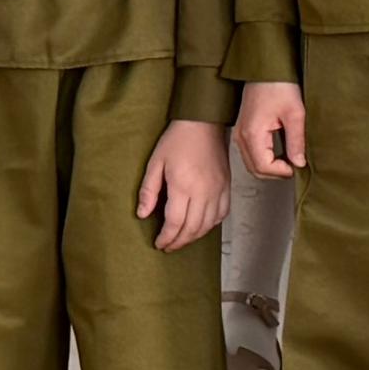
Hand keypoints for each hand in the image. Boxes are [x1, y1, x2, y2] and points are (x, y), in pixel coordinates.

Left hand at [136, 119, 230, 249]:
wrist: (203, 123)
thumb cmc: (178, 140)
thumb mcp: (155, 163)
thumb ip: (148, 191)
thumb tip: (142, 213)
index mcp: (183, 186)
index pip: (175, 223)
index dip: (166, 237)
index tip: (159, 243)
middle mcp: (203, 192)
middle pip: (192, 228)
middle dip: (179, 242)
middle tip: (168, 246)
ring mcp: (218, 190)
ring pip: (208, 225)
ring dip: (194, 236)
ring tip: (182, 239)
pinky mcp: (226, 186)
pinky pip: (222, 213)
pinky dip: (211, 225)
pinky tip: (202, 226)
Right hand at [237, 82, 309, 179]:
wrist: (266, 70)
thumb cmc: (278, 85)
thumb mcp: (295, 113)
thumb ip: (296, 141)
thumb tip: (299, 162)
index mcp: (252, 133)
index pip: (263, 167)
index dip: (282, 172)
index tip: (297, 167)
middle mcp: (242, 137)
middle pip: (255, 170)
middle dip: (276, 173)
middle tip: (295, 166)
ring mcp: (240, 134)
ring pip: (252, 164)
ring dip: (270, 167)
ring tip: (290, 160)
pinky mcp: (244, 131)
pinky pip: (252, 154)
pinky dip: (265, 159)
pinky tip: (280, 153)